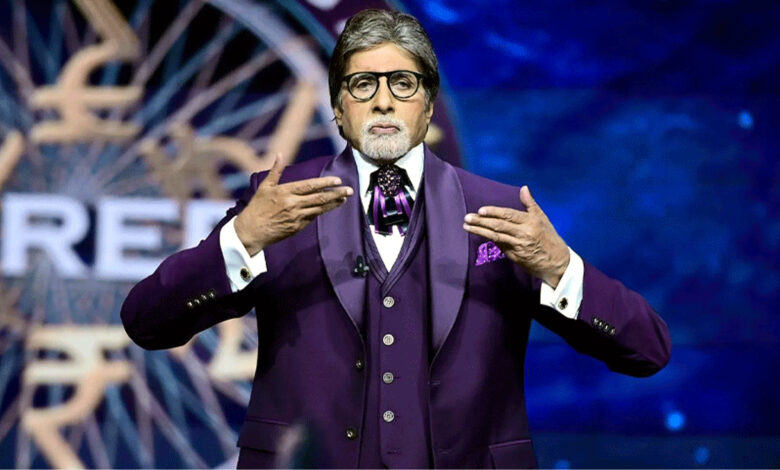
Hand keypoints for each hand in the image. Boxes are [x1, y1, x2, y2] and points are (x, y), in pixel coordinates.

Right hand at [235, 153, 353, 254]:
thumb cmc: (257, 207)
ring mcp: (296, 217)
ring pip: (320, 209)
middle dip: (336, 193)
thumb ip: (276, 171)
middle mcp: (293, 204)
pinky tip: (329, 207)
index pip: (310, 185)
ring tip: (344, 199)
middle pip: (320, 198)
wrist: (251, 231)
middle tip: (350, 190)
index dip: (325, 182)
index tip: (337, 180)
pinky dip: (321, 211)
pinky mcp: (297, 227)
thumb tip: (280, 154)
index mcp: (286, 192)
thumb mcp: (265, 187)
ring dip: (333, 203)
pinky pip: (312, 218)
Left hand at [462, 185, 569, 286]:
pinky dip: (489, 240)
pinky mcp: (515, 257)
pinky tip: (478, 234)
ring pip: (496, 237)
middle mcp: (524, 234)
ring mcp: (519, 246)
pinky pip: (500, 246)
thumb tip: (524, 188)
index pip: (508, 215)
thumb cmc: (548, 236)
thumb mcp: (542, 218)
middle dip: (481, 222)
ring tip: (466, 226)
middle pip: (499, 226)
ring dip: (479, 231)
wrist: (557, 261)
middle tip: (467, 218)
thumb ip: (530, 204)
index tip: (480, 210)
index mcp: (531, 222)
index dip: (494, 212)